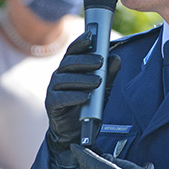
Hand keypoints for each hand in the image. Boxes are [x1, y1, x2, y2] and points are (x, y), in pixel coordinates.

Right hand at [45, 31, 119, 166]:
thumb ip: (109, 74)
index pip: (73, 51)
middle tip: (100, 61)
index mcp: (69, 69)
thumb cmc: (87, 106)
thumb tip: (116, 58)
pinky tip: (86, 97)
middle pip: (69, 62)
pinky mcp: (51, 104)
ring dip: (82, 79)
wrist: (76, 133)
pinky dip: (74, 96)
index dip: (81, 42)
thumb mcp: (103, 89)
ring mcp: (53, 89)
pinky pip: (61, 97)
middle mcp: (59, 76)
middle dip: (85, 60)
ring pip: (64, 78)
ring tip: (97, 82)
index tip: (91, 35)